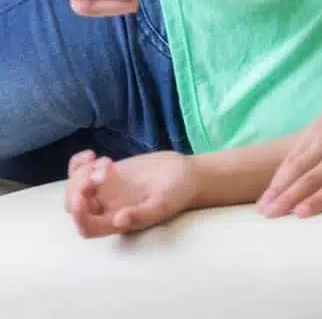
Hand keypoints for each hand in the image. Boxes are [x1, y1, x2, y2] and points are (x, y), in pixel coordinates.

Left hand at [64, 150, 197, 237]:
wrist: (186, 174)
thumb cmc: (178, 194)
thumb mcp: (163, 205)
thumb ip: (142, 214)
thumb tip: (118, 221)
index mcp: (117, 223)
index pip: (88, 227)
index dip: (80, 216)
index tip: (83, 196)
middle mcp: (106, 210)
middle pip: (75, 205)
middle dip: (81, 186)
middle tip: (105, 170)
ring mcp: (104, 192)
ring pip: (74, 187)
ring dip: (83, 172)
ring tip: (108, 161)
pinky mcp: (107, 175)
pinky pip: (81, 171)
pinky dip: (78, 163)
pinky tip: (92, 154)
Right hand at [257, 103, 321, 218]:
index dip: (316, 201)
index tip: (299, 214)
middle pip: (312, 179)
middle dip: (290, 198)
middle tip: (272, 215)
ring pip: (296, 167)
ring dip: (278, 188)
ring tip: (263, 208)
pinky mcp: (309, 134)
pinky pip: (291, 157)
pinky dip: (279, 175)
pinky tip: (269, 192)